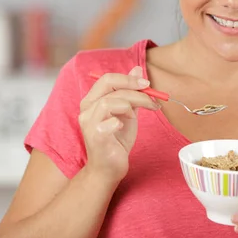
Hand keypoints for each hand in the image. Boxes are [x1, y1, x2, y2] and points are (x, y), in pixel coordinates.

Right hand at [78, 66, 158, 184]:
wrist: (110, 167)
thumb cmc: (117, 139)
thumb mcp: (127, 111)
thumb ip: (131, 92)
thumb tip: (137, 69)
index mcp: (93, 100)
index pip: (108, 79)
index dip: (128, 78)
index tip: (147, 84)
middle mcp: (87, 109)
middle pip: (108, 85)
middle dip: (133, 87)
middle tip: (150, 94)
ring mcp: (89, 123)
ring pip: (109, 101)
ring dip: (130, 104)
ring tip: (137, 115)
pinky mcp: (95, 138)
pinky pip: (107, 123)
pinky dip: (119, 122)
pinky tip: (123, 127)